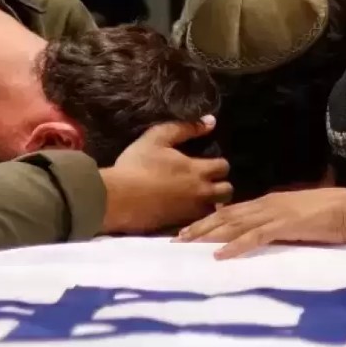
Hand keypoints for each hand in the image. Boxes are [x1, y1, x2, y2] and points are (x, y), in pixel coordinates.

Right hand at [101, 115, 231, 233]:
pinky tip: (185, 210)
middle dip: (221, 186)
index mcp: (197, 170)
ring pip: (214, 209)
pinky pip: (198, 222)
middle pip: (227, 192)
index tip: (208, 163)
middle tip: (208, 182)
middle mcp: (200, 193)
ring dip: (211, 203)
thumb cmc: (137, 165)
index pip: (224, 167)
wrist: (118, 198)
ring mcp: (190, 211)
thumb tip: (211, 121)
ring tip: (198, 198)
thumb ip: (186, 128)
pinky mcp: (180, 225)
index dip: (218, 164)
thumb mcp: (158, 137)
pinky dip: (197, 216)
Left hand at [175, 188, 345, 258]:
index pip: (231, 210)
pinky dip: (236, 245)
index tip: (188, 230)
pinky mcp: (286, 225)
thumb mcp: (295, 217)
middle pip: (226, 215)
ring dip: (209, 234)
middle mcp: (266, 204)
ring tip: (188, 244)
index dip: (208, 220)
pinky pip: (256, 236)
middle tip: (177, 239)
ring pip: (234, 223)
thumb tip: (259, 232)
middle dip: (200, 226)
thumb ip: (276, 222)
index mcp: (268, 201)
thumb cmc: (329, 214)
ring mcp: (275, 213)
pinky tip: (220, 254)